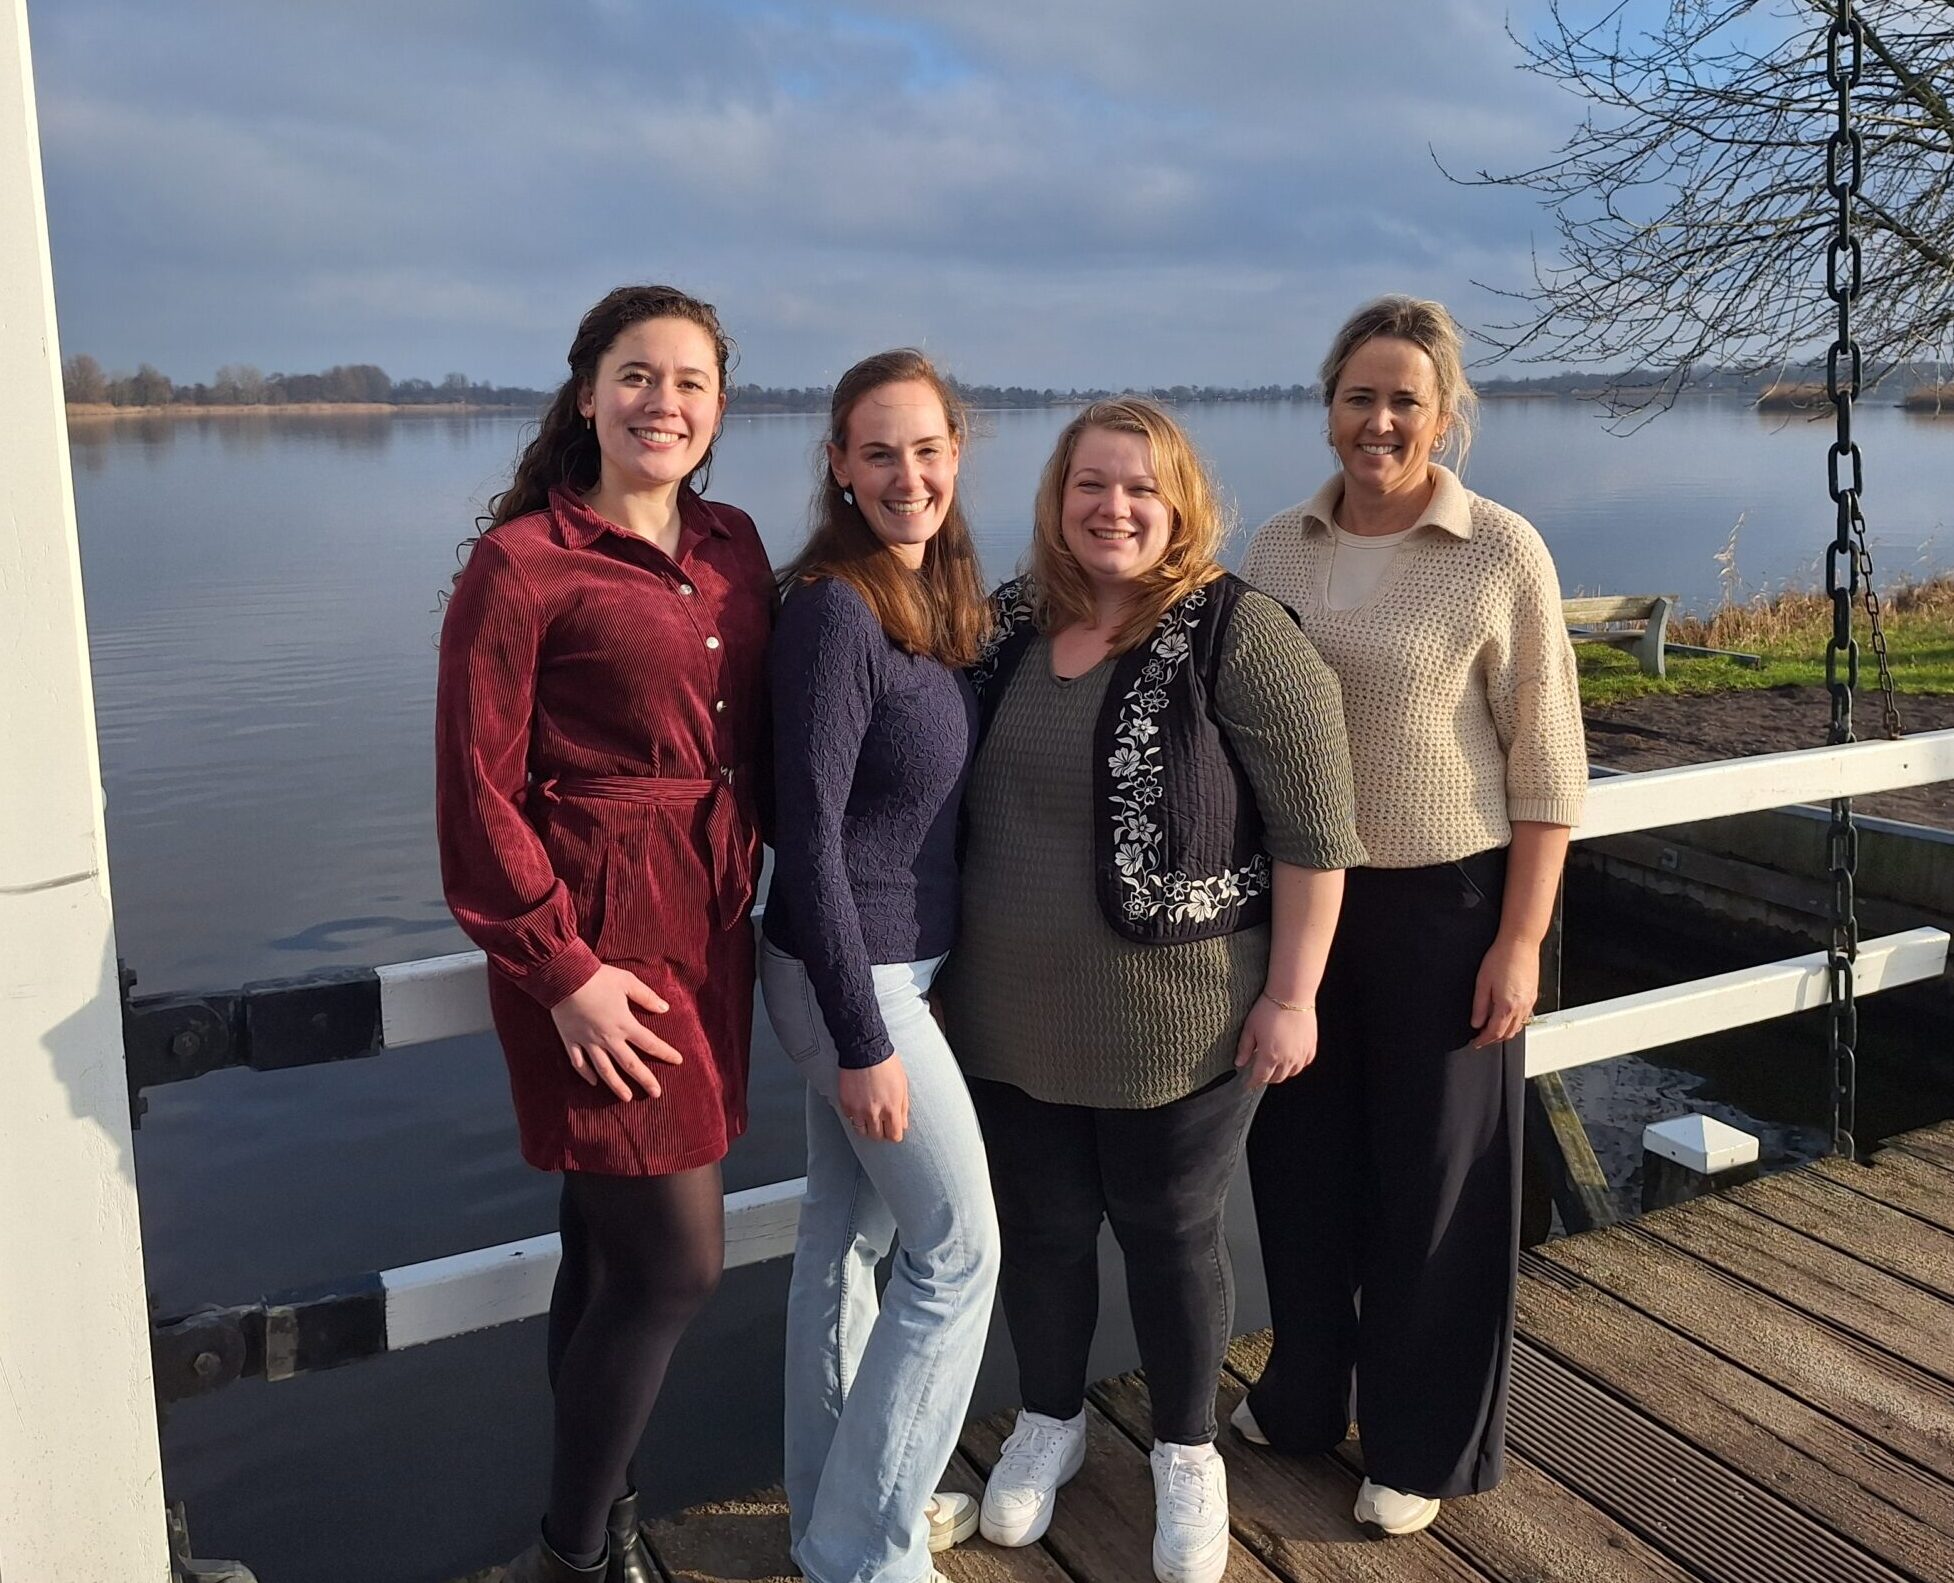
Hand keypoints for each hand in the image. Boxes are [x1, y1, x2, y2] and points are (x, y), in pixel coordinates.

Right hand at [549, 965, 683, 1100]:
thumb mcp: (627, 982)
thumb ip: (646, 996)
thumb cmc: (598, 977)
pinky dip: (586, 1074)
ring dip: (616, 1085)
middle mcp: (608, 1038)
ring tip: (626, 1098)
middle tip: (656, 1093)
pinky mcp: (571, 1040)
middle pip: (629, 1064)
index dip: (665, 1052)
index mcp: (624, 1023)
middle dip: (644, 1079)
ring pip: (604, 1070)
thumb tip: (664, 1008)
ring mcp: (588, 1042)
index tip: (678, 1061)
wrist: (565, 977)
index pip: (649, 1042)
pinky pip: (578, 1063)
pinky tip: (593, 1083)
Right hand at [838, 1053, 908, 1142]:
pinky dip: (854, 1115)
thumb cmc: (885, 1064)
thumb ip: (903, 1108)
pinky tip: (858, 1106)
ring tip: (868, 1117)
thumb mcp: (903, 1085)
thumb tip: (903, 1123)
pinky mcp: (846, 1104)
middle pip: (877, 1136)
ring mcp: (858, 1110)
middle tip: (881, 1122)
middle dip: (881, 1131)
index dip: (894, 1133)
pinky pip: (850, 1119)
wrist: (864, 1051)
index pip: (894, 1136)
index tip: (892, 1129)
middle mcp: (874, 1113)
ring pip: (861, 1132)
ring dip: (866, 1126)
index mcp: (891, 1109)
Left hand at [1235, 994, 1316, 1085]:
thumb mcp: (1250, 1028)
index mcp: (1269, 1057)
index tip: (1248, 1084)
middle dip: (1266, 1078)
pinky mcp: (1311, 1047)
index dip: (1252, 1083)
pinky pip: (1304, 1063)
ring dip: (1282, 1073)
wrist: (1292, 995)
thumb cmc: (1268, 1009)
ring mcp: (1301, 1054)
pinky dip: (1296, 1065)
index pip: (1260, 1077)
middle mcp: (1287, 1059)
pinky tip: (1290, 1059)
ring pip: (1291, 1073)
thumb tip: (1239, 1063)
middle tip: (1259, 1072)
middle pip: (1276, 1078)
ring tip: (1274, 1066)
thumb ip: (1244, 1048)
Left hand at [1470, 934, 1538, 1047]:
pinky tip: (1506, 1017)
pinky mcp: (1533, 995)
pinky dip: (1514, 1023)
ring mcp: (1529, 1002)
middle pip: (1507, 1034)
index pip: (1494, 1033)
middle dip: (1493, 1039)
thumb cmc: (1501, 958)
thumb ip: (1479, 1005)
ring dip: (1504, 1032)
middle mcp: (1521, 1007)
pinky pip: (1524, 1017)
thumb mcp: (1482, 982)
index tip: (1475, 1043)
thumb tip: (1476, 1022)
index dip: (1483, 1041)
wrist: (1520, 943)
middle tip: (1481, 1037)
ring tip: (1491, 1029)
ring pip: (1517, 1027)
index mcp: (1507, 1006)